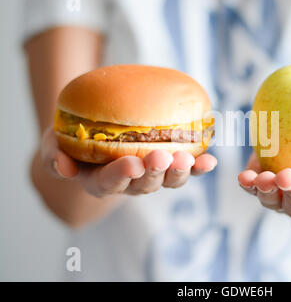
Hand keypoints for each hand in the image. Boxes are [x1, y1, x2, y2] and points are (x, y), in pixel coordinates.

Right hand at [40, 128, 216, 196]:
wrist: (96, 132)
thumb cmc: (73, 139)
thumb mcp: (55, 144)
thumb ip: (55, 156)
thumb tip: (63, 168)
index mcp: (100, 181)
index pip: (109, 183)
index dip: (121, 175)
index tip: (131, 164)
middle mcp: (129, 184)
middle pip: (144, 184)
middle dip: (154, 172)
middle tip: (161, 157)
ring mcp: (152, 176)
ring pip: (168, 180)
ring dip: (180, 172)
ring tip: (189, 159)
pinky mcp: (169, 165)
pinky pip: (186, 169)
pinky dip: (199, 168)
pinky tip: (210, 161)